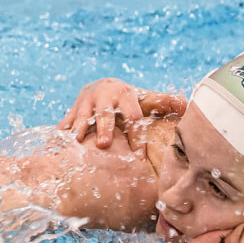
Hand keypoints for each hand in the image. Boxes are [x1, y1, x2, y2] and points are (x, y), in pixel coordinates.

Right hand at [58, 78, 186, 148]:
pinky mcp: (72, 110)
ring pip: (82, 116)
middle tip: (105, 144)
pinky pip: (66, 122)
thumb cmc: (128, 99)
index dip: (136, 135)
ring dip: (80, 129)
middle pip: (105, 113)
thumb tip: (186, 104)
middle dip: (105, 128)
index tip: (138, 156)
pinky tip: (57, 143)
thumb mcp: (145, 98)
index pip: (133, 116)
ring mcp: (86, 103)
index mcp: (125, 96)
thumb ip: (163, 103)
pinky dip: (62, 131)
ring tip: (78, 142)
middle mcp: (104, 97)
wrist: (101, 86)